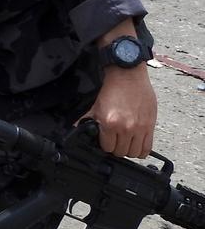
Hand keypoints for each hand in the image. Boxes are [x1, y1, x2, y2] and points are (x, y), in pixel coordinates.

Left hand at [79, 19, 156, 157]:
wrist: (128, 75)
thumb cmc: (112, 88)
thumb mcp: (96, 105)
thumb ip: (88, 119)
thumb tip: (78, 127)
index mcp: (110, 123)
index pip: (107, 148)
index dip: (105, 145)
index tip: (106, 141)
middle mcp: (126, 128)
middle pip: (121, 152)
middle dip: (116, 148)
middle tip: (115, 141)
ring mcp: (140, 128)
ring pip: (134, 153)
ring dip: (129, 150)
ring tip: (125, 142)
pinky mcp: (150, 126)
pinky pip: (148, 148)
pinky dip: (142, 150)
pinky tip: (136, 143)